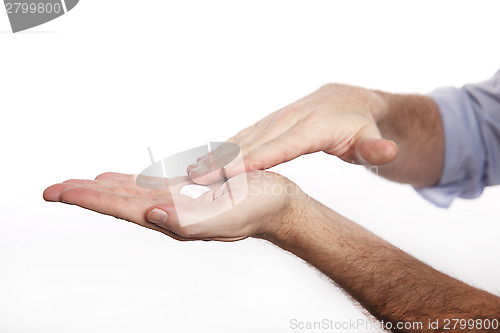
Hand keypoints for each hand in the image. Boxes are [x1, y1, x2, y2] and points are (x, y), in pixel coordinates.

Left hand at [43, 171, 302, 241]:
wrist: (279, 205)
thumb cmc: (259, 209)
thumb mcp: (228, 216)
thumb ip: (189, 221)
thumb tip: (153, 215)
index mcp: (175, 218)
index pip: (121, 207)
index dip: (89, 199)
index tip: (59, 191)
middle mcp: (171, 212)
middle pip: (118, 201)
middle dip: (85, 194)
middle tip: (53, 188)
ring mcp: (178, 202)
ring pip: (131, 193)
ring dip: (102, 189)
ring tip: (78, 184)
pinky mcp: (189, 192)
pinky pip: (151, 185)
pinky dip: (130, 182)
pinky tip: (120, 179)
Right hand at [187, 84, 397, 183]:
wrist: (350, 100)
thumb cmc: (360, 124)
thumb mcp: (373, 138)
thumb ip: (377, 149)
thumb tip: (388, 152)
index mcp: (313, 127)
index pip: (281, 147)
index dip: (256, 161)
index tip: (231, 173)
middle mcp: (290, 120)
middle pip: (253, 143)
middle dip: (225, 161)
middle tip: (196, 177)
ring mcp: (277, 120)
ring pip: (243, 138)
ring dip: (217, 154)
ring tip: (191, 171)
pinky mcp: (269, 123)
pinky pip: (244, 136)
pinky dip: (224, 149)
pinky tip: (206, 160)